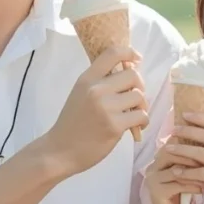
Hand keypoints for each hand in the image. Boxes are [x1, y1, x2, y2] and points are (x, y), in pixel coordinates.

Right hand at [42, 46, 148, 175]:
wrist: (60, 151)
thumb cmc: (72, 123)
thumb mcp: (80, 94)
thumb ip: (100, 82)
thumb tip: (130, 73)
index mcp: (87, 79)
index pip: (112, 53)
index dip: (130, 52)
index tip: (137, 59)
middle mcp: (96, 89)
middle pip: (133, 75)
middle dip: (139, 86)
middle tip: (133, 98)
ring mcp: (106, 108)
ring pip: (139, 96)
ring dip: (141, 106)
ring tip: (134, 114)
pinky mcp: (115, 126)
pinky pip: (141, 115)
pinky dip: (142, 121)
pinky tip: (136, 126)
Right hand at [144, 139, 203, 203]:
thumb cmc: (182, 192)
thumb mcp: (186, 172)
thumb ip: (190, 158)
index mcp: (158, 158)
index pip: (173, 144)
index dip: (191, 144)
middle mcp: (152, 167)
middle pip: (171, 154)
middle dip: (193, 158)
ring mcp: (152, 180)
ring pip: (176, 171)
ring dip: (195, 174)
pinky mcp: (157, 193)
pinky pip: (177, 185)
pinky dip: (192, 186)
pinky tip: (203, 189)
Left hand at [165, 113, 203, 203]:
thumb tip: (199, 137)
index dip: (200, 118)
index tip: (184, 114)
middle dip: (188, 131)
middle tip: (172, 130)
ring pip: (202, 154)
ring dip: (183, 150)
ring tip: (168, 149)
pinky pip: (202, 173)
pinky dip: (187, 172)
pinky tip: (176, 172)